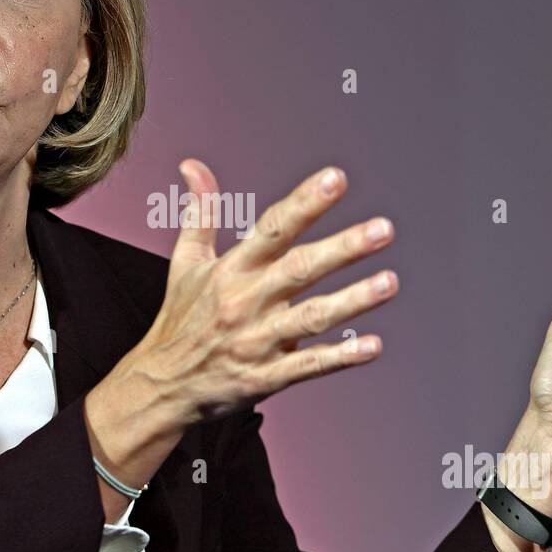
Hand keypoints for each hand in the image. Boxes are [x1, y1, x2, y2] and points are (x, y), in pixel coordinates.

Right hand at [107, 159, 398, 432]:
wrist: (162, 385)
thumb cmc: (181, 319)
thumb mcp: (186, 262)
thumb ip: (200, 212)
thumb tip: (193, 165)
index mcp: (232, 269)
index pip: (272, 229)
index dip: (304, 204)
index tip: (336, 178)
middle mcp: (246, 301)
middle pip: (300, 269)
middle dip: (344, 249)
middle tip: (383, 229)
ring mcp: (257, 341)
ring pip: (311, 318)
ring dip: (353, 301)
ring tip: (389, 282)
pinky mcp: (266, 377)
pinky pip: (308, 366)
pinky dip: (341, 357)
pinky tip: (373, 346)